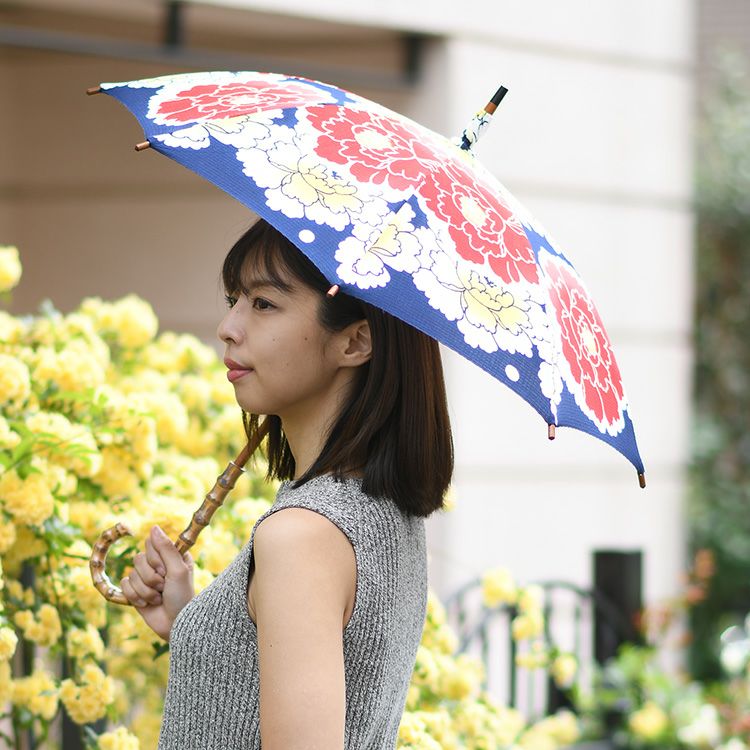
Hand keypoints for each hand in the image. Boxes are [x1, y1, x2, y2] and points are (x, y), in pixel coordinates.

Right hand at [121, 525, 194, 640]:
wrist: (175, 623)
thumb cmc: (182, 596)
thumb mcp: (178, 569)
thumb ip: (165, 548)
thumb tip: (153, 527)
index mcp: (171, 555)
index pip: (151, 544)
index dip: (156, 559)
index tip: (166, 570)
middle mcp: (158, 564)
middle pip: (138, 558)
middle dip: (151, 577)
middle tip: (164, 587)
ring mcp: (146, 577)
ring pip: (131, 574)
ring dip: (146, 590)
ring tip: (159, 598)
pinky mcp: (135, 591)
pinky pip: (124, 586)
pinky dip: (136, 596)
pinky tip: (148, 603)